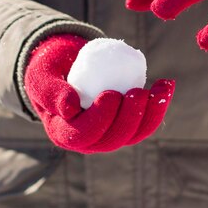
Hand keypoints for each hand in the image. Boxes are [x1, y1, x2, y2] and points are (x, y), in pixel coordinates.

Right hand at [24, 34, 174, 153]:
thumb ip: (50, 91)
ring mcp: (108, 135)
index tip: (111, 94)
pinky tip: (166, 85)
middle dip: (131, 118)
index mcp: (63, 134)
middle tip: (138, 91)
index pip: (84, 135)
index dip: (101, 119)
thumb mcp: (41, 77)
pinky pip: (145, 123)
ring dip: (151, 113)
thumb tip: (70, 108)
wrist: (64, 65)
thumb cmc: (49, 70)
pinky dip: (158, 105)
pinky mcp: (124, 125)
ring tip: (162, 87)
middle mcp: (87, 141)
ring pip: (133, 134)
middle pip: (113, 139)